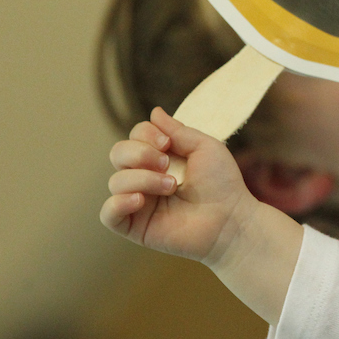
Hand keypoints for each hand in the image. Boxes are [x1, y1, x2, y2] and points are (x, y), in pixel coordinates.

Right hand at [100, 107, 257, 265]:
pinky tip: (140, 200)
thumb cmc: (222, 183)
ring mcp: (138, 202)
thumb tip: (154, 112)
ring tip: (171, 186)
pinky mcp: (135, 226)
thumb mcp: (204, 147)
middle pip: (117, 153)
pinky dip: (118, 203)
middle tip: (166, 164)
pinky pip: (108, 213)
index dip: (146, 134)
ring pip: (116, 181)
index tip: (168, 143)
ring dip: (143, 179)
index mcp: (160, 158)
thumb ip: (178, 130)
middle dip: (140, 153)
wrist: (230, 219)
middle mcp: (145, 177)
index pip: (135, 136)